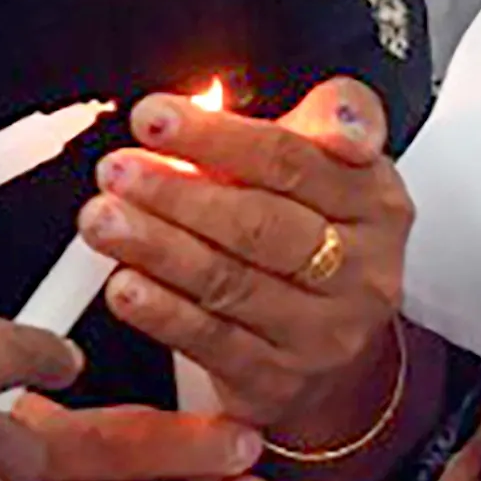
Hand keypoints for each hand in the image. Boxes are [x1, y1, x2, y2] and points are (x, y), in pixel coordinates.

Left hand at [85, 80, 415, 461]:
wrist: (342, 353)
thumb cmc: (325, 242)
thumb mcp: (333, 171)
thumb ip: (299, 126)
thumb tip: (218, 100)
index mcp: (375, 203)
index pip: (294, 161)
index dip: (219, 137)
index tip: (157, 119)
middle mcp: (361, 270)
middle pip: (262, 225)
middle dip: (179, 193)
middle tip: (119, 171)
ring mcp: (323, 332)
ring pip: (231, 283)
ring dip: (157, 247)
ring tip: (106, 219)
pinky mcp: (280, 381)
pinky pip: (213, 341)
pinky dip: (163, 312)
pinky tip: (127, 285)